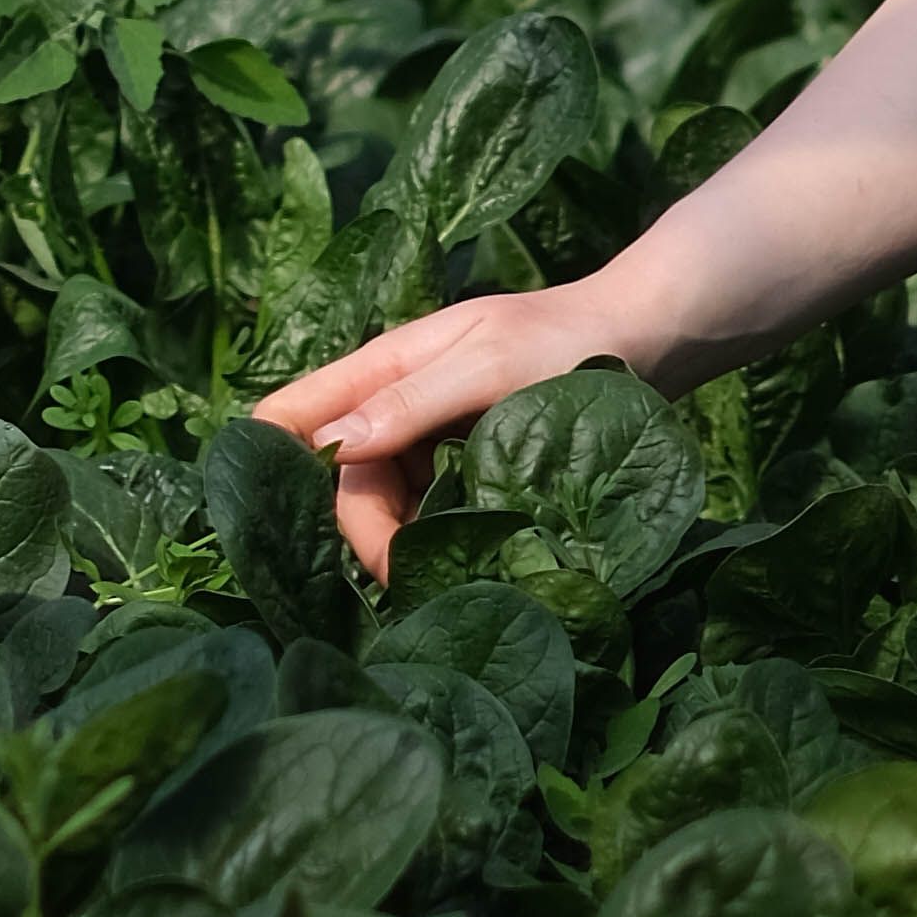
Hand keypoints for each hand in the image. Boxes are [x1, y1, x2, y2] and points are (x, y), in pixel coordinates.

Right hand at [251, 277, 638, 584]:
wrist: (643, 340)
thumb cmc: (566, 339)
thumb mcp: (488, 365)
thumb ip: (409, 403)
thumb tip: (332, 447)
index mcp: (382, 368)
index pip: (290, 414)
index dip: (273, 466)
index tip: (296, 529)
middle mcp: (393, 407)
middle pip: (343, 482)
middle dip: (364, 532)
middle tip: (406, 577)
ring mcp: (428, 440)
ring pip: (384, 504)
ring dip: (404, 542)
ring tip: (444, 573)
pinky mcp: (463, 468)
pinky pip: (428, 511)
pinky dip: (438, 537)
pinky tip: (468, 558)